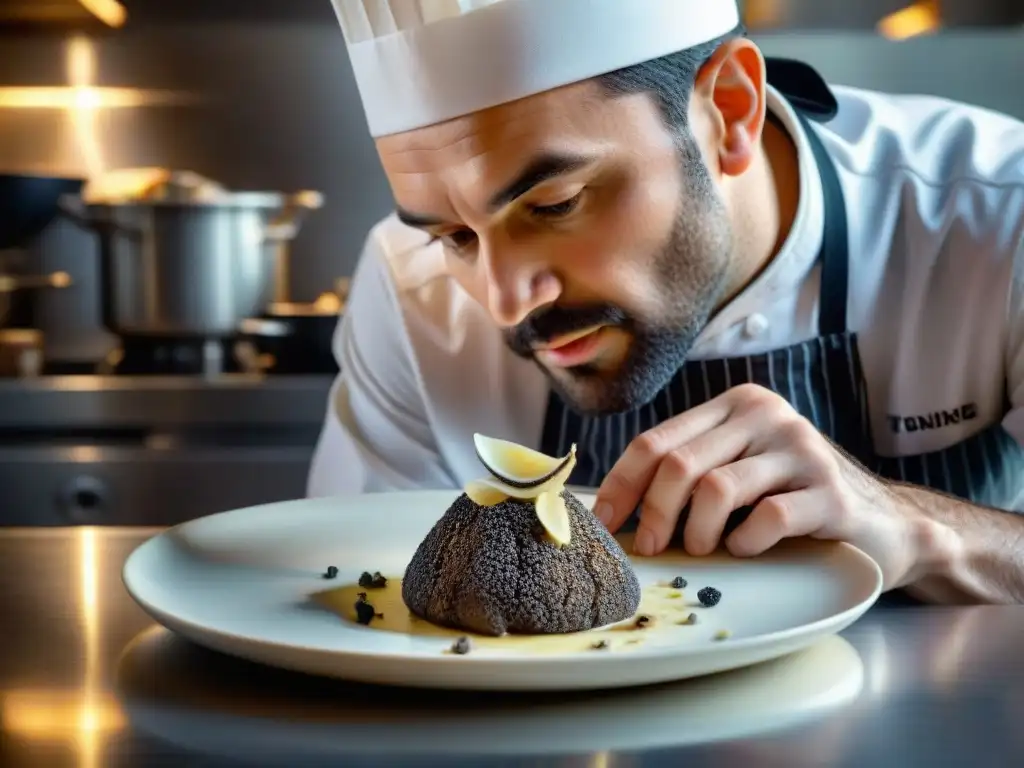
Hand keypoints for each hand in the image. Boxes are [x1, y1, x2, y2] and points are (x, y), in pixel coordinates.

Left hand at [592, 383, 933, 587]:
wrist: (881, 525)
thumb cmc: (791, 500)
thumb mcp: (737, 472)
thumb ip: (688, 475)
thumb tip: (613, 511)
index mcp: (736, 406)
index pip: (656, 441)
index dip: (621, 486)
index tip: (602, 525)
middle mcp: (767, 417)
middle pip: (679, 465)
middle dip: (652, 514)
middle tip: (650, 548)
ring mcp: (802, 451)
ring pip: (716, 489)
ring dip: (696, 532)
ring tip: (702, 550)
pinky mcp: (831, 493)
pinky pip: (766, 517)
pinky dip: (744, 542)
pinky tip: (744, 548)